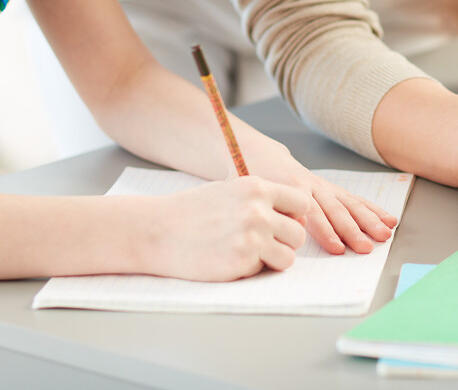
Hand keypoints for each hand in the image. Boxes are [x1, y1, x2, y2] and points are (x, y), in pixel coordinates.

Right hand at [149, 176, 309, 280]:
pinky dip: (253, 270)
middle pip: (299, 233)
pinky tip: (230, 260)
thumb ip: (261, 200)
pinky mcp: (241, 261)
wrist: (155, 230)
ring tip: (249, 254)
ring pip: (289, 256)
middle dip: (285, 242)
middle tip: (262, 244)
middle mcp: (258, 210)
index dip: (293, 216)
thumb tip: (293, 215)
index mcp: (257, 187)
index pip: (302, 203)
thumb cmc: (190, 212)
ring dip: (274, 259)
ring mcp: (251, 236)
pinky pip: (265, 270)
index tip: (280, 223)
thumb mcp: (230, 191)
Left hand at [240, 134, 397, 254]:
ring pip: (350, 204)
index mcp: (291, 187)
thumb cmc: (249, 178)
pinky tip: (388, 219)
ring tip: (384, 235)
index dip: (326, 232)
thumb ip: (270, 209)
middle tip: (366, 247)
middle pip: (336, 211)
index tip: (338, 249)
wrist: (258, 155)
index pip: (312, 214)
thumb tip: (291, 227)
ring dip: (369, 221)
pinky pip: (355, 199)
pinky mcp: (330, 188)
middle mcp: (311, 185)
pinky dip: (372, 209)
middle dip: (353, 231)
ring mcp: (323, 186)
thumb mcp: (249, 193)